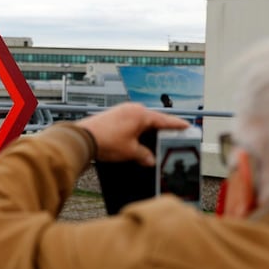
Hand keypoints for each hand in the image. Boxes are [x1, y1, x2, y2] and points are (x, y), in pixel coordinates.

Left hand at [75, 103, 189, 165]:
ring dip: (148, 131)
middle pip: (153, 120)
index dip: (177, 125)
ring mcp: (122, 111)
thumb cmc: (105, 141)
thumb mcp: (130, 152)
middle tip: (172, 137)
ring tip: (154, 142)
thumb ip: (144, 155)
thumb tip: (150, 159)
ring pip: (142, 122)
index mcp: (141, 114)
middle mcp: (133, 109)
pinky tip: (136, 141)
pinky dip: (137, 131)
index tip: (186, 126)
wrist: (82, 138)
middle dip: (162, 130)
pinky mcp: (114, 116)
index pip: (165, 120)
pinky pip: (132, 122)